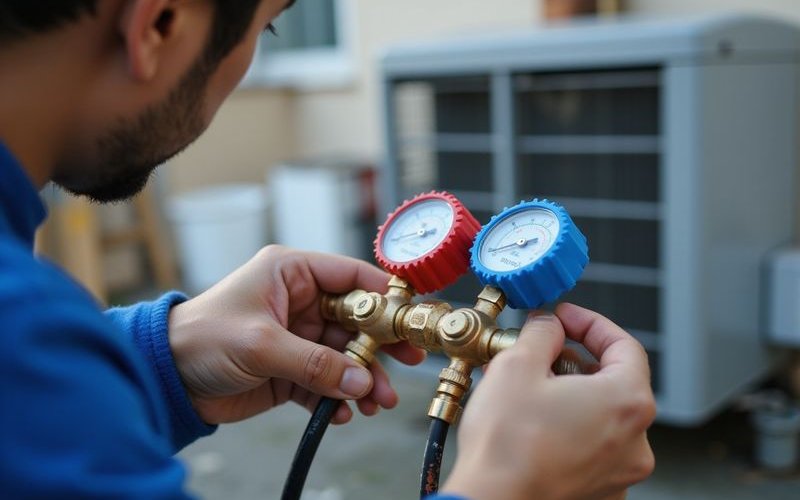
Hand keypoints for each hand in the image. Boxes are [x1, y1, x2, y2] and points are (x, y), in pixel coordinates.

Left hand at [168, 245, 425, 424]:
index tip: (409, 318)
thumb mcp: (261, 344)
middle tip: (407, 363)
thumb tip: (361, 380)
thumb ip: (314, 362)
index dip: (383, 296)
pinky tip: (346, 412)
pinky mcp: (292, 369)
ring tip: (377, 402)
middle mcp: (300, 302)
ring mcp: (298, 337)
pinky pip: (327, 381)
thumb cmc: (201, 338)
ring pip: (346, 355)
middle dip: (379, 346)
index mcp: (291, 274)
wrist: (166, 379)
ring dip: (363, 378)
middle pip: (356, 320)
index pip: (351, 277)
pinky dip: (339, 397)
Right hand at [441, 303, 655, 499]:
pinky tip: (531, 419)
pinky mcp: (600, 490)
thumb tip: (548, 325)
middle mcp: (635, 439)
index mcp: (627, 400)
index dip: (590, 323)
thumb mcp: (518, 363)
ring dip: (566, 393)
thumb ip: (542, 332)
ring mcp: (620, 470)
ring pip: (598, 414)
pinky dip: (566, 426)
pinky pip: (589, 445)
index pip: (623, 345)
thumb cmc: (507, 444)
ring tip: (526, 387)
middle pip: (612, 380)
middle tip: (538, 353)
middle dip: (572, 360)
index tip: (564, 318)